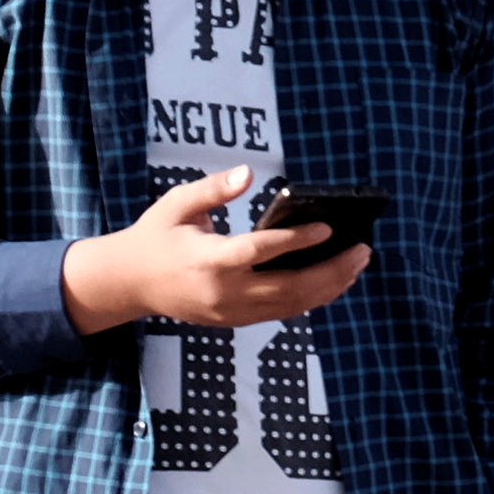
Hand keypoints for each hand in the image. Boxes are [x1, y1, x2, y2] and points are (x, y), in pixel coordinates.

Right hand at [61, 166, 366, 334]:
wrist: (130, 283)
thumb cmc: (156, 236)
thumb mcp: (176, 204)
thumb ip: (213, 188)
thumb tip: (248, 172)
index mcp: (207, 260)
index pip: (258, 252)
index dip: (295, 241)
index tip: (328, 229)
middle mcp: (223, 292)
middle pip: (288, 288)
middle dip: (331, 271)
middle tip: (362, 249)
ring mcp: (231, 312)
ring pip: (291, 305)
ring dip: (329, 287)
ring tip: (357, 263)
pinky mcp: (236, 321)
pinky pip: (282, 312)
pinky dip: (311, 298)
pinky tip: (334, 280)